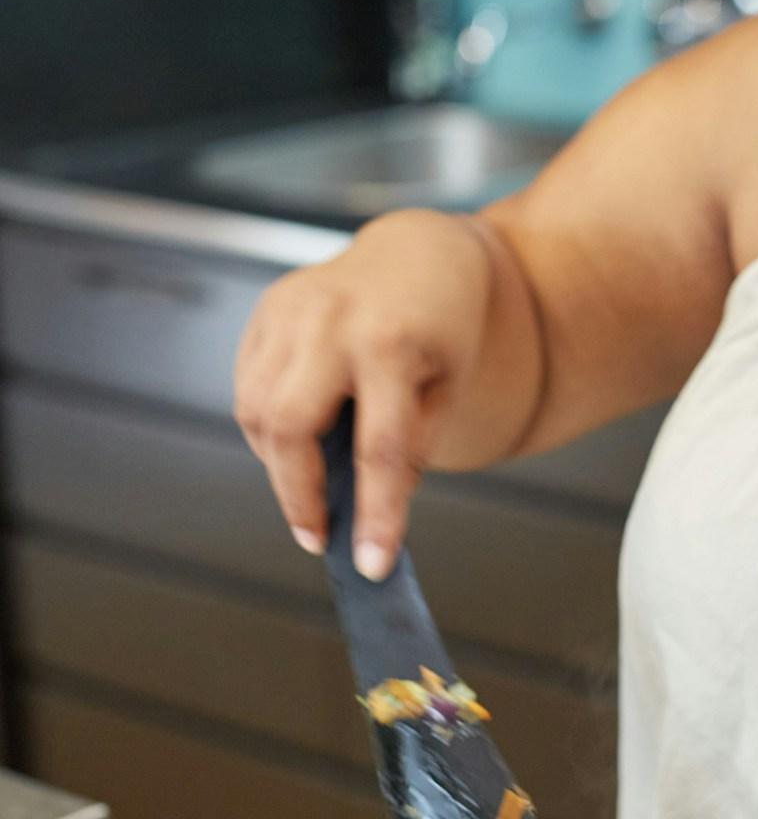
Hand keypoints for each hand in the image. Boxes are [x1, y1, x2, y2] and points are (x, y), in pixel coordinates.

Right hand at [234, 209, 501, 578]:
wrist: (420, 253)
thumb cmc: (443, 328)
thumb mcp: (448, 389)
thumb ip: (410, 445)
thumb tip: (369, 511)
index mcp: (392, 344)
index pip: (379, 449)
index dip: (374, 514)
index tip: (372, 565)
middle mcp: (331, 322)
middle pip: (290, 429)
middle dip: (298, 497)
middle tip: (319, 538)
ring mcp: (289, 311)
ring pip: (257, 412)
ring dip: (279, 468)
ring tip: (311, 495)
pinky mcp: (266, 311)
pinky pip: (248, 388)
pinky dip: (266, 430)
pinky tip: (295, 447)